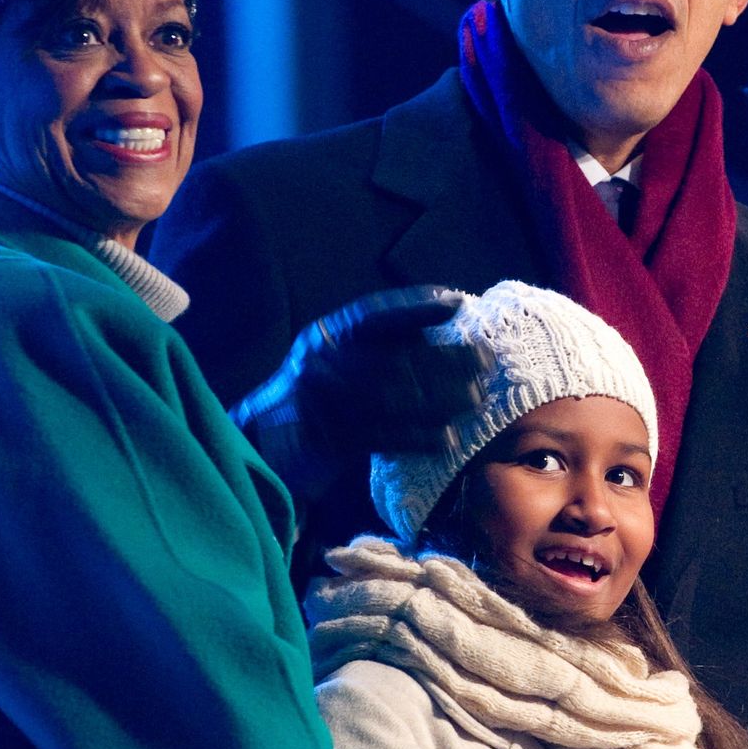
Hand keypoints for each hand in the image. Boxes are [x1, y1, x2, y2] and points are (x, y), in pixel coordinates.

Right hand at [231, 285, 492, 497]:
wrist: (263, 445)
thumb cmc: (317, 396)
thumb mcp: (335, 357)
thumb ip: (377, 343)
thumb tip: (442, 321)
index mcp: (325, 336)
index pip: (373, 315)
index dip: (416, 306)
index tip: (455, 303)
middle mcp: (321, 364)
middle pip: (393, 358)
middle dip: (444, 359)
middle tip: (484, 361)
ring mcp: (323, 403)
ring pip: (393, 398)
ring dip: (441, 399)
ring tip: (476, 397)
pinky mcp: (329, 441)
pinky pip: (384, 436)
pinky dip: (420, 438)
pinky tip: (448, 439)